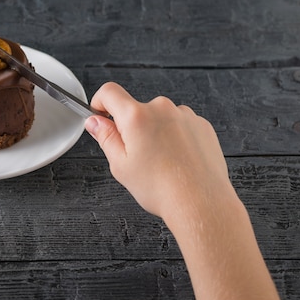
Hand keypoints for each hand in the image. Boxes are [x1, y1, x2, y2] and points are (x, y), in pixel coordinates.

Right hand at [85, 82, 289, 299]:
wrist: (204, 207)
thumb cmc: (160, 192)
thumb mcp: (120, 168)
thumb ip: (104, 139)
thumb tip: (95, 123)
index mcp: (137, 115)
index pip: (109, 92)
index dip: (98, 101)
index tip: (96, 114)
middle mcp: (162, 109)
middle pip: (136, 108)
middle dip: (128, 128)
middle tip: (129, 158)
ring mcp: (187, 117)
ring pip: (160, 118)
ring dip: (154, 135)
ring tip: (158, 169)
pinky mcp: (205, 128)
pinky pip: (181, 127)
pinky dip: (175, 140)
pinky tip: (178, 167)